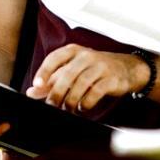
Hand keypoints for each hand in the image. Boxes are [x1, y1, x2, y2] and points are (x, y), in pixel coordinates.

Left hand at [26, 45, 146, 112]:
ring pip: (81, 84)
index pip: (54, 58)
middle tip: (52, 105)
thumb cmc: (95, 69)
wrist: (127, 68)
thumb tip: (31, 92)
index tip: (37, 85)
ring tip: (69, 108)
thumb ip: (52, 81)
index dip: (44, 71)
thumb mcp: (73, 70)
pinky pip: (96, 91)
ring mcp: (100, 66)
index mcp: (73, 51)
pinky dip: (87, 102)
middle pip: (67, 74)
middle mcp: (86, 56)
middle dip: (57, 92)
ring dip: (71, 100)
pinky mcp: (111, 78)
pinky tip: (83, 107)